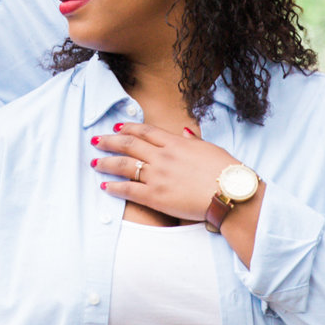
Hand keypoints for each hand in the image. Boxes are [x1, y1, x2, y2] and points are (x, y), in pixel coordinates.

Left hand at [90, 121, 235, 226]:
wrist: (230, 193)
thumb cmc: (225, 171)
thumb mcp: (210, 148)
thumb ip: (192, 140)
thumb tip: (184, 131)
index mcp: (175, 143)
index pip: (145, 131)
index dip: (129, 128)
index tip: (117, 127)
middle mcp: (163, 157)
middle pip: (129, 144)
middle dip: (109, 141)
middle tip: (96, 140)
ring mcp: (157, 176)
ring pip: (124, 165)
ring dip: (106, 162)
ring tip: (94, 162)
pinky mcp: (156, 197)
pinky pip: (129, 190)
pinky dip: (115, 187)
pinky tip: (105, 186)